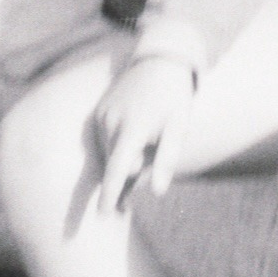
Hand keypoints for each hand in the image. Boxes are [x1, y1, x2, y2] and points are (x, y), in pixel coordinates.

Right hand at [90, 56, 195, 213]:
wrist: (160, 61)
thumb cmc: (174, 97)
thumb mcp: (179, 126)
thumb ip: (167, 159)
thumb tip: (157, 192)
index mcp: (133, 127)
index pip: (118, 167)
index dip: (111, 192)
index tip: (103, 215)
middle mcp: (111, 122)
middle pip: (117, 164)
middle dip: (132, 173)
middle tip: (156, 153)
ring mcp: (102, 116)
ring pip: (111, 153)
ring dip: (126, 158)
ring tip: (149, 137)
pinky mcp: (98, 112)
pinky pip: (106, 140)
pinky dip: (119, 146)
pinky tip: (137, 132)